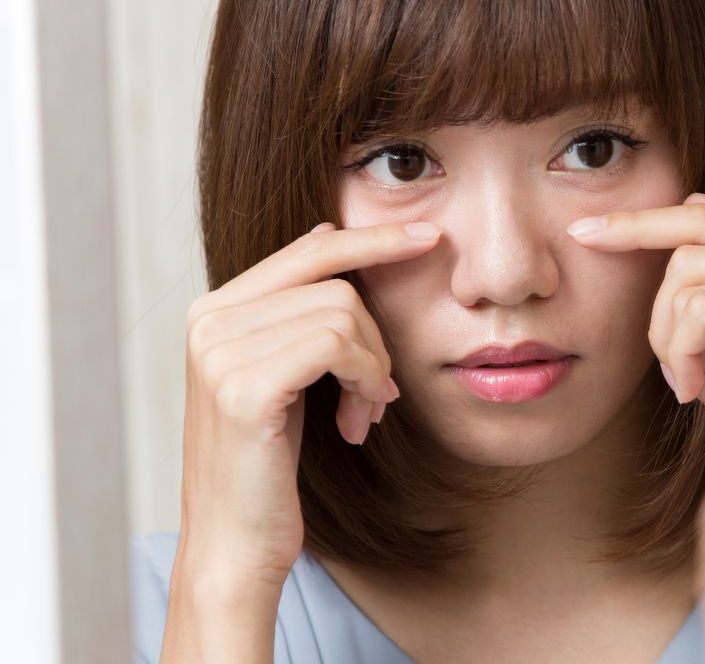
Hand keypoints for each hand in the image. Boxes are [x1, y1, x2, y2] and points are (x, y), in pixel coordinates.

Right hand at [176, 220, 440, 584]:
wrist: (236, 542)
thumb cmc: (267, 462)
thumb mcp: (285, 371)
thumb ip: (298, 308)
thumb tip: (328, 231)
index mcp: (214, 310)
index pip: (307, 250)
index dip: (371, 239)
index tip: (427, 237)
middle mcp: (208, 320)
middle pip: (335, 283)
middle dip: (375, 337)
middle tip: (380, 393)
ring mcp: (219, 351)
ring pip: (343, 313)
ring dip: (373, 369)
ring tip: (363, 414)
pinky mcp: (243, 387)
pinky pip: (339, 346)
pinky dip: (367, 380)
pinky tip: (357, 423)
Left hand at [568, 193, 704, 489]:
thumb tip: (695, 195)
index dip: (641, 222)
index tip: (583, 232)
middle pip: (689, 247)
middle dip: (660, 313)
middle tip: (678, 373)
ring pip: (687, 279)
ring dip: (672, 343)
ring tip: (698, 387)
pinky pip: (698, 311)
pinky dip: (684, 357)